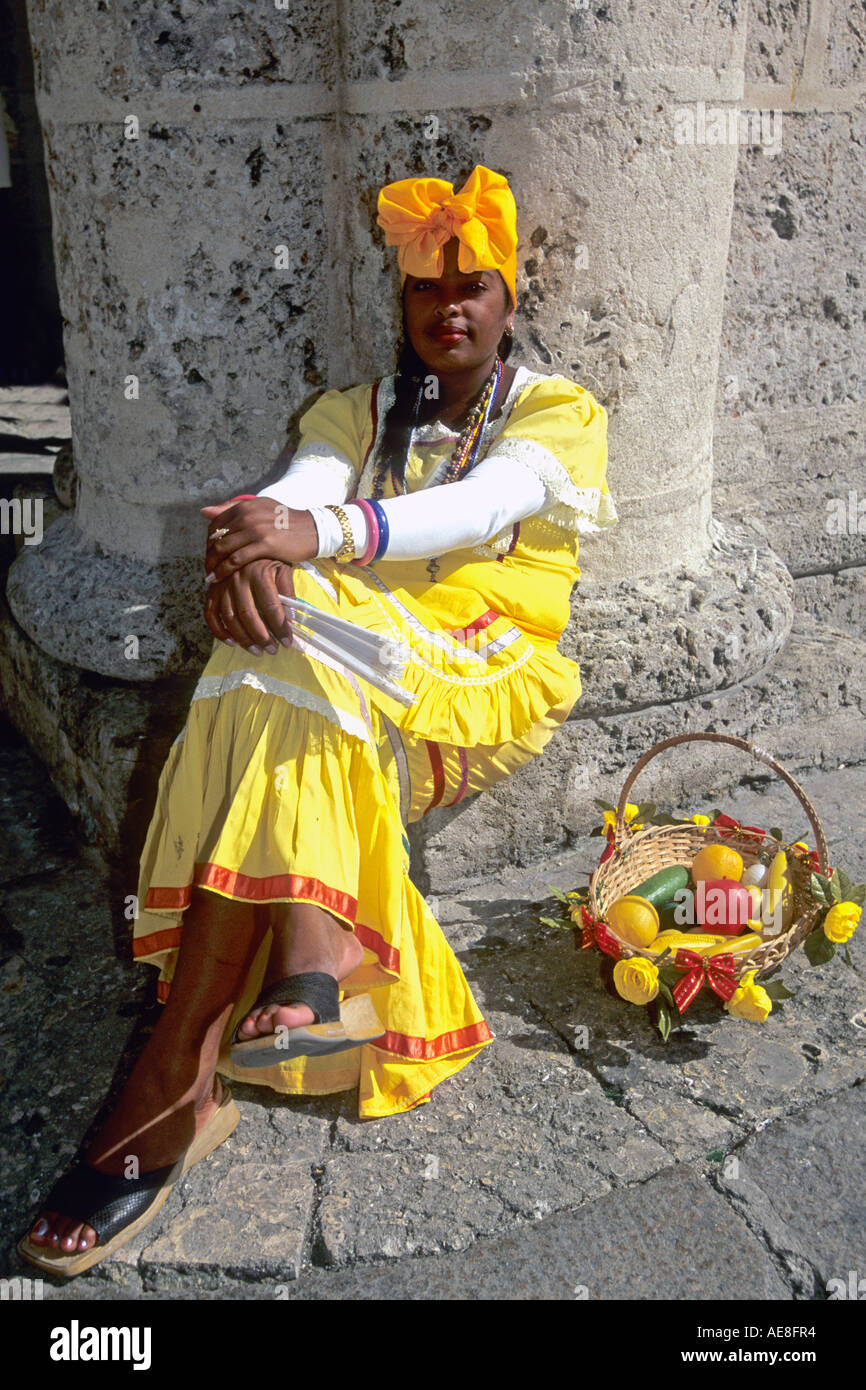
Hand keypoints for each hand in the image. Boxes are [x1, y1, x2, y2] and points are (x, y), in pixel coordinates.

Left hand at [201, 498, 318, 581]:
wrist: (312, 529)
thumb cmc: (286, 521)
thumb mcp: (260, 508)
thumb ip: (232, 508)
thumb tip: (204, 512)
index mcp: (245, 506)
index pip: (216, 524)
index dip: (208, 541)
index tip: (209, 554)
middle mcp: (248, 515)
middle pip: (217, 538)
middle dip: (209, 555)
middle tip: (208, 568)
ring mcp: (256, 529)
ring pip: (224, 549)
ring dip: (213, 564)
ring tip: (210, 576)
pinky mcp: (265, 545)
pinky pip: (237, 559)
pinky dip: (224, 570)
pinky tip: (219, 579)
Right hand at [204, 558, 295, 651]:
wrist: (245, 541)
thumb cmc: (269, 558)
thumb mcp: (283, 569)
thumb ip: (288, 592)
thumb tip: (293, 619)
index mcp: (258, 573)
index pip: (271, 607)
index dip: (280, 627)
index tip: (288, 642)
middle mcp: (238, 579)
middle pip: (249, 615)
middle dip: (262, 637)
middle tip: (273, 650)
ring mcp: (222, 585)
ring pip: (230, 618)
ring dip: (244, 639)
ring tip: (258, 651)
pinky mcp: (212, 591)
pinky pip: (211, 614)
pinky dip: (219, 631)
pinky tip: (232, 642)